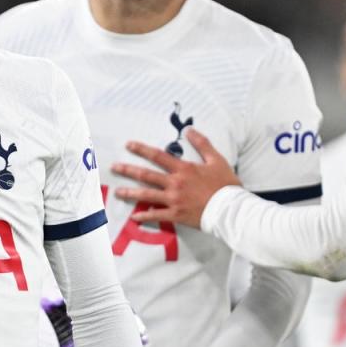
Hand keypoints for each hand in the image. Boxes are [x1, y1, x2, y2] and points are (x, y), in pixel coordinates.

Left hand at [110, 129, 239, 227]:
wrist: (231, 209)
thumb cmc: (226, 185)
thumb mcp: (216, 160)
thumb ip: (202, 144)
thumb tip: (189, 130)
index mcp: (183, 169)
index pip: (158, 156)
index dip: (141, 149)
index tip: (129, 145)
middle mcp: (175, 183)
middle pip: (146, 175)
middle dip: (128, 170)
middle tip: (114, 167)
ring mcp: (173, 200)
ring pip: (147, 195)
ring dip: (130, 193)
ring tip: (117, 192)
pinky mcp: (176, 215)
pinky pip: (157, 216)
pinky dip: (145, 216)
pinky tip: (134, 216)